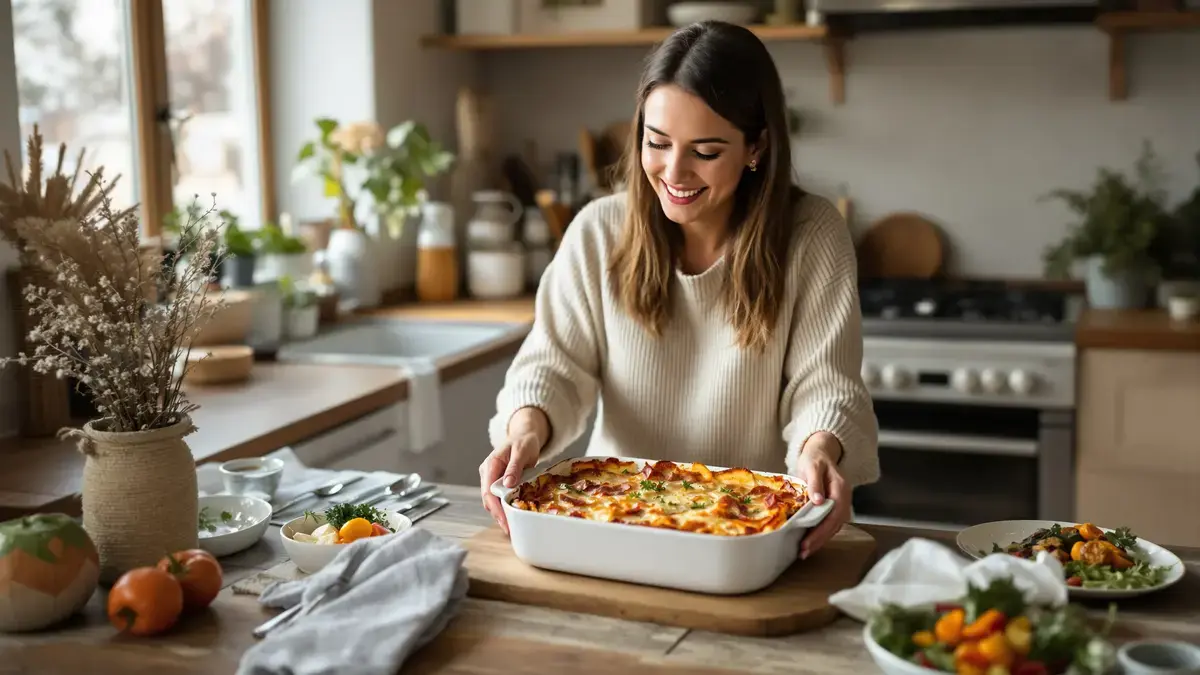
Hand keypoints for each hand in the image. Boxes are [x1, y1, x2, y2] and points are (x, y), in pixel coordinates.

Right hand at [479, 407, 548, 534]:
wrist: (524, 436)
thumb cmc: (523, 441)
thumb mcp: (521, 451)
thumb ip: (514, 467)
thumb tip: (507, 484)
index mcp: (490, 465)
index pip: (487, 491)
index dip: (495, 507)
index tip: (504, 519)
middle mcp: (487, 473)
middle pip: (488, 499)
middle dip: (497, 515)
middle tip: (509, 529)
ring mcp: (491, 478)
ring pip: (492, 500)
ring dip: (500, 513)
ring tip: (511, 527)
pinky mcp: (498, 483)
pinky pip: (498, 497)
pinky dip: (504, 507)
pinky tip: (512, 516)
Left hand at [794, 432, 850, 559]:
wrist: (821, 452)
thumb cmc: (815, 459)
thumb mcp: (812, 466)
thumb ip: (815, 483)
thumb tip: (817, 501)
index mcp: (841, 489)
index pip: (833, 515)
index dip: (821, 531)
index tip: (806, 542)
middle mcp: (844, 499)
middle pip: (834, 525)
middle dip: (819, 540)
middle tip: (803, 552)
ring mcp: (841, 504)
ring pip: (833, 527)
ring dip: (820, 540)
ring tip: (804, 551)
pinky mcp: (834, 507)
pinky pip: (829, 523)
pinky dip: (820, 534)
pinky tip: (809, 541)